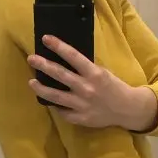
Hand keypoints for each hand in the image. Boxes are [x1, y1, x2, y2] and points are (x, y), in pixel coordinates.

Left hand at [28, 36, 157, 131]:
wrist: (126, 109)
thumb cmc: (113, 87)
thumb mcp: (102, 72)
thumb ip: (85, 69)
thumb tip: (64, 60)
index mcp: (94, 73)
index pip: (73, 56)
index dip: (58, 46)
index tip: (46, 38)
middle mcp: (86, 88)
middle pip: (60, 75)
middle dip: (44, 65)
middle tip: (31, 58)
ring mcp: (82, 104)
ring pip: (56, 96)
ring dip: (41, 88)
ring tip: (31, 82)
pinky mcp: (80, 118)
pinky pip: (63, 112)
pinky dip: (55, 106)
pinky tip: (48, 101)